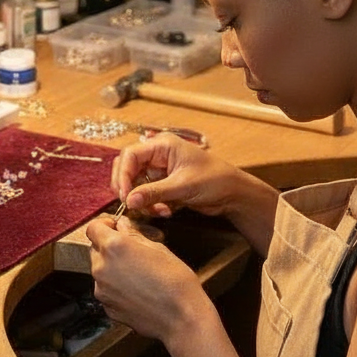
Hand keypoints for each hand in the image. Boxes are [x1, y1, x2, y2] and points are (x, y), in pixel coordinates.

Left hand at [86, 212, 208, 341]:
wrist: (180, 318)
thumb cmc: (175, 281)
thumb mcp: (158, 248)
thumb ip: (134, 235)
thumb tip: (123, 226)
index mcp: (114, 247)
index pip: (93, 228)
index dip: (104, 225)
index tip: (115, 227)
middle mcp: (102, 268)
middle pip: (95, 249)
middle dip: (109, 247)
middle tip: (131, 251)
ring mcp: (102, 290)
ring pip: (100, 270)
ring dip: (112, 267)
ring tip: (138, 273)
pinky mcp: (107, 307)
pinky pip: (106, 290)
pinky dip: (116, 286)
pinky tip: (137, 290)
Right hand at [110, 133, 250, 219]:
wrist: (233, 194)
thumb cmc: (214, 180)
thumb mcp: (183, 186)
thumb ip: (154, 192)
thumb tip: (129, 200)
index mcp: (162, 146)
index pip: (130, 155)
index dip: (122, 174)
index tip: (124, 195)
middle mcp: (158, 156)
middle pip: (128, 169)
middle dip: (129, 189)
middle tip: (133, 205)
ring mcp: (160, 171)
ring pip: (136, 185)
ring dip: (143, 201)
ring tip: (159, 211)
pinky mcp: (164, 185)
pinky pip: (147, 195)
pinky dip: (151, 205)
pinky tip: (166, 211)